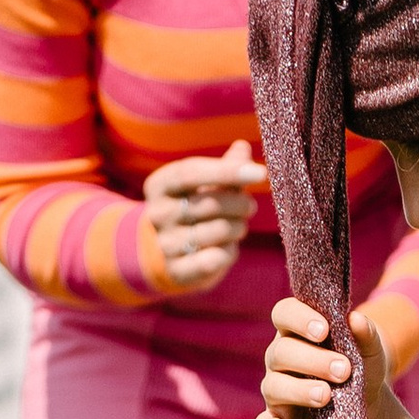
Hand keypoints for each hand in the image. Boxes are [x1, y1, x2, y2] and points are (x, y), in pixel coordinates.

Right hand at [142, 141, 264, 291]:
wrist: (170, 253)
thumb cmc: (195, 208)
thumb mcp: (206, 184)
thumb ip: (226, 167)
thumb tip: (243, 148)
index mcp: (160, 184)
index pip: (191, 173)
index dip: (227, 172)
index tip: (260, 172)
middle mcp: (157, 213)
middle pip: (210, 203)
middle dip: (240, 204)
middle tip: (250, 206)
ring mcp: (164, 243)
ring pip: (218, 231)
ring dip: (238, 228)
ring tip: (237, 227)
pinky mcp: (177, 270)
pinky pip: (214, 259)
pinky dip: (228, 253)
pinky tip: (226, 248)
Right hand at [256, 296, 391, 418]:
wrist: (369, 410)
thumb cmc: (362, 370)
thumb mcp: (370, 352)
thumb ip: (366, 335)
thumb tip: (356, 319)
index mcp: (296, 331)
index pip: (284, 313)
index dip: (299, 318)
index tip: (324, 330)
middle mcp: (280, 357)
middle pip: (281, 352)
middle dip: (312, 360)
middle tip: (344, 370)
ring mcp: (276, 389)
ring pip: (274, 386)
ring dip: (299, 390)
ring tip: (326, 396)